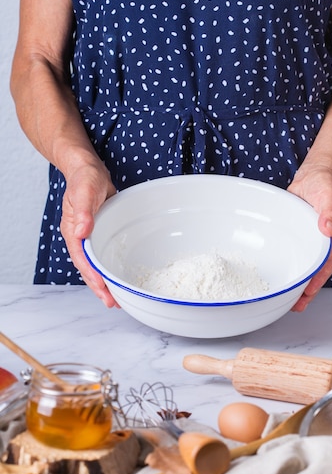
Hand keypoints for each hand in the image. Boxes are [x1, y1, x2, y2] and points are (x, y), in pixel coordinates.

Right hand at [60, 162, 118, 306]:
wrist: (88, 170)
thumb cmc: (85, 179)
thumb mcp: (85, 192)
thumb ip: (83, 212)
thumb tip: (82, 232)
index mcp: (73, 232)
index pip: (82, 260)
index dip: (92, 276)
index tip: (103, 288)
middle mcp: (80, 238)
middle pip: (87, 268)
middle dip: (99, 287)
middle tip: (113, 303)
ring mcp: (89, 238)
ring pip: (95, 265)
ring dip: (104, 282)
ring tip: (116, 298)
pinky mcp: (99, 234)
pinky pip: (102, 256)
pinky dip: (108, 268)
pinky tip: (116, 276)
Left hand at [287, 167, 331, 311]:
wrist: (313, 176)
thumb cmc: (324, 185)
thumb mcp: (327, 195)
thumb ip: (328, 210)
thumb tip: (326, 228)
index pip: (326, 263)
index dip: (318, 279)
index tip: (308, 292)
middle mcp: (321, 243)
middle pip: (315, 271)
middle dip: (307, 290)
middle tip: (295, 306)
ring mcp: (308, 241)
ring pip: (303, 265)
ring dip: (297, 282)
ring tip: (287, 300)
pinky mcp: (296, 237)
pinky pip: (293, 254)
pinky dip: (288, 265)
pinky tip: (279, 275)